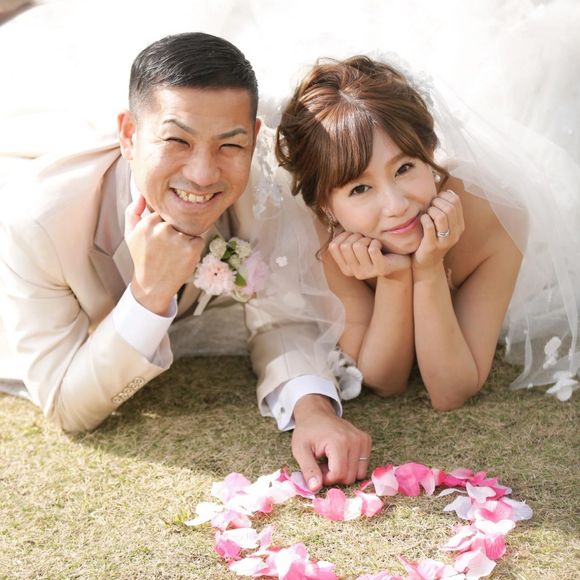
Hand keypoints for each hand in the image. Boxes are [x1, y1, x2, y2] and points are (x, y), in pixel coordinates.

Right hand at [125, 195, 204, 314]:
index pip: (163, 212)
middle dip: (175, 230)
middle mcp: (163, 229)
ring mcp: (178, 239)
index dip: (163, 225)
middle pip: (177, 219)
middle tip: (166, 248)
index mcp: (147, 223)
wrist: (152, 285)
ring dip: (185, 238)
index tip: (158, 239)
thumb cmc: (142, 257)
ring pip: (188, 228)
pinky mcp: (192, 249)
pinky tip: (182, 257)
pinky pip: (198, 239)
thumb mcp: (131, 234)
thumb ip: (132, 212)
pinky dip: (194, 247)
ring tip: (173, 253)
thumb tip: (141, 194)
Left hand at [291, 394, 371, 490]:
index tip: (318, 469)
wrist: (316, 413)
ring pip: (359, 474)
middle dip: (335, 476)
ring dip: (344, 472)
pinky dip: (352, 466)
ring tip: (331, 460)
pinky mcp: (366, 440)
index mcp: (338, 441)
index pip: (338, 474)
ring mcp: (362, 439)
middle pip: (350, 476)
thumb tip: (315, 488)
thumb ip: (308, 470)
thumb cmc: (307, 431)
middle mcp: (354, 440)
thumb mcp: (300, 450)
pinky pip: (364, 465)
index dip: (326, 478)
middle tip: (323, 464)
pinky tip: (340, 456)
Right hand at [329, 232, 410, 279]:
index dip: (344, 236)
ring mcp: (367, 273)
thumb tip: (337, 225)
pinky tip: (381, 246)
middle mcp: (354, 273)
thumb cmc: (374, 249)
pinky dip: (377, 242)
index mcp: (345, 268)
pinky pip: (373, 249)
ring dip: (367, 239)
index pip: (334, 246)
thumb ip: (344, 240)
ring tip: (373, 243)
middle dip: (356, 236)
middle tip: (366, 239)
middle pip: (346, 246)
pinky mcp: (381, 269)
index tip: (355, 237)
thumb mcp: (356, 245)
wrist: (397, 262)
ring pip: (358, 246)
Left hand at [413, 190, 463, 271]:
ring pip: (441, 216)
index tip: (436, 198)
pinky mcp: (432, 246)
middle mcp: (455, 233)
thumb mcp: (443, 227)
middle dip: (437, 202)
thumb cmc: (432, 240)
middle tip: (429, 206)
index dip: (445, 195)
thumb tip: (446, 191)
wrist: (427, 264)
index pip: (456, 202)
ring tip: (426, 213)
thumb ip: (446, 212)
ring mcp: (444, 241)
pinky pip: (429, 226)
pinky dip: (424, 219)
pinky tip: (422, 219)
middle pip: (449, 207)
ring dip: (431, 210)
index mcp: (460, 226)